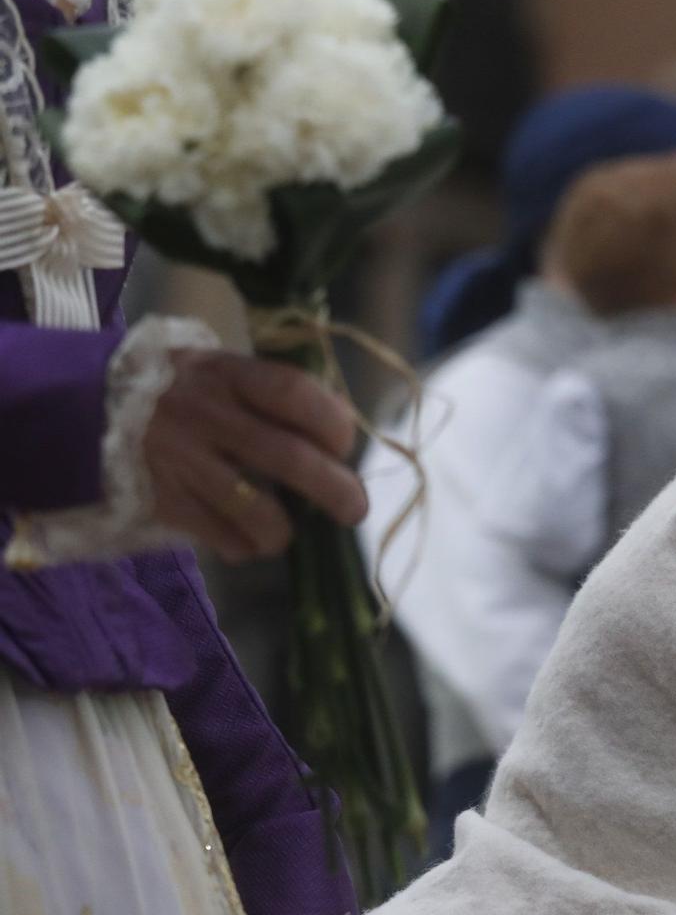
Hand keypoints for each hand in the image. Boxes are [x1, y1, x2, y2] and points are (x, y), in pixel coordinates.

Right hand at [144, 348, 367, 561]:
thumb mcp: (218, 369)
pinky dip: (242, 544)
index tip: (344, 444)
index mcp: (226, 374)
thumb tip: (341, 425)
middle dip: (333, 489)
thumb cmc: (176, 389)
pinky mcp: (162, 497)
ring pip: (251, 507)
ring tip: (288, 535)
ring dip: (281, 530)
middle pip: (285, 456)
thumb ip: (270, 394)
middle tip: (354, 510)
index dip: (332, 422)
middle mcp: (205, 414)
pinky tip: (247, 541)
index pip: (292, 392)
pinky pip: (216, 533)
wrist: (82, 405)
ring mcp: (181, 458)